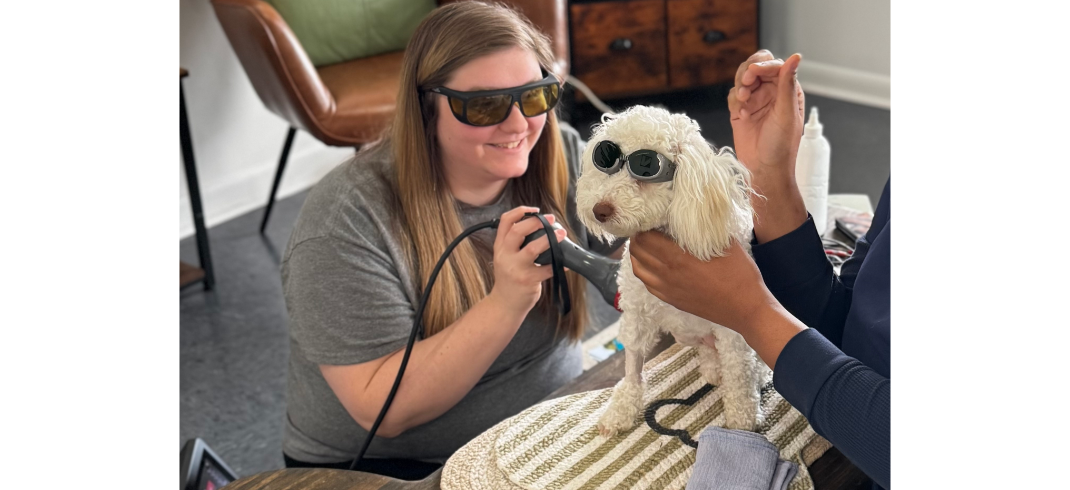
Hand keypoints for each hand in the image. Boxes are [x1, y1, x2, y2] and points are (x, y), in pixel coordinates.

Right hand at [488, 207, 566, 312]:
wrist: (505, 304)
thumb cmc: (509, 278)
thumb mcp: (504, 257)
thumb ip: (514, 243)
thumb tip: (539, 226)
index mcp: (500, 246)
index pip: (505, 222)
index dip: (520, 211)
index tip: (534, 210)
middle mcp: (505, 255)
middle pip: (517, 231)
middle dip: (536, 222)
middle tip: (551, 219)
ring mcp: (516, 268)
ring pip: (532, 249)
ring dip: (550, 239)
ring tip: (562, 234)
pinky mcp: (527, 280)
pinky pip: (546, 269)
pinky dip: (558, 264)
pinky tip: (565, 262)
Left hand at [629, 231, 774, 336]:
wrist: (745, 308)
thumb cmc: (739, 274)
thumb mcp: (725, 242)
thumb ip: (706, 227)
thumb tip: (695, 212)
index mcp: (678, 257)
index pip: (645, 237)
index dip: (643, 224)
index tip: (650, 217)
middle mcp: (667, 274)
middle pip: (638, 252)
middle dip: (638, 237)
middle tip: (645, 227)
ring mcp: (667, 289)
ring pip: (638, 269)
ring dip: (637, 254)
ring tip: (644, 243)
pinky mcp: (671, 300)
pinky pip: (647, 283)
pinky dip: (644, 270)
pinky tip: (652, 264)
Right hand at [728, 51, 805, 180]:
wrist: (764, 169)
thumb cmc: (781, 146)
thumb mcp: (787, 113)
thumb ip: (787, 84)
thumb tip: (795, 57)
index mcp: (788, 90)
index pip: (775, 65)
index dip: (764, 65)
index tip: (754, 72)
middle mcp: (771, 92)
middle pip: (756, 66)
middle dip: (748, 72)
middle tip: (746, 83)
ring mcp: (755, 100)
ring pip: (742, 78)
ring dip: (740, 86)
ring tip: (743, 100)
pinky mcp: (740, 110)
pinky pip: (733, 95)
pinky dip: (735, 102)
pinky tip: (742, 115)